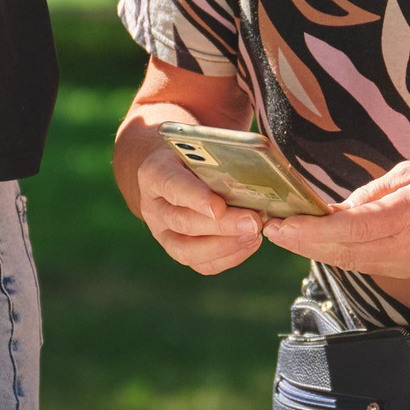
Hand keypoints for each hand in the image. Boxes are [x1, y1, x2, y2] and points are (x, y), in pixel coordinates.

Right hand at [132, 143, 264, 274]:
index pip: (172, 185)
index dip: (195, 198)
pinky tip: (249, 243)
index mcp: (155, 173)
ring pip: (187, 250)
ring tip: (254, 234)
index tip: (219, 207)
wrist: (173, 171)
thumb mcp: (199, 144)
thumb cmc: (194, 154)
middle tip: (253, 222)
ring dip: (225, 245)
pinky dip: (228, 257)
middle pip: (183, 222)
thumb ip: (218, 153)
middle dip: (222, 225)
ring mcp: (163, 233)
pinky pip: (201, 264)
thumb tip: (255, 167)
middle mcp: (153, 207)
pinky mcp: (178, 250)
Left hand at [263, 158, 409, 277]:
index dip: (311, 230)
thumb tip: (336, 211)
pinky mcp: (408, 271)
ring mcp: (409, 264)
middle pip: (343, 251)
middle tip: (270, 227)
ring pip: (349, 263)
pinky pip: (363, 265)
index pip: (350, 229)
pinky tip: (315, 242)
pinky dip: (335, 254)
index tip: (281, 223)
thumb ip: (373, 193)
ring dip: (313, 251)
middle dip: (302, 242)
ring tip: (285, 233)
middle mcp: (409, 246)